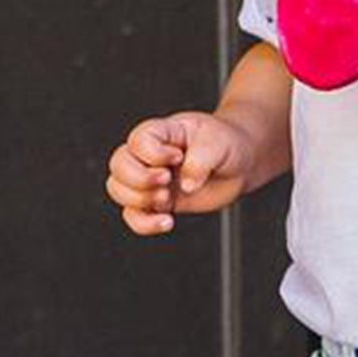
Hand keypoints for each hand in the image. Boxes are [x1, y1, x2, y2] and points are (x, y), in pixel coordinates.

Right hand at [104, 111, 253, 233]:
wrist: (240, 164)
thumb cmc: (226, 143)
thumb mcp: (218, 143)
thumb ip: (201, 160)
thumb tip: (186, 186)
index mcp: (161, 132)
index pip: (138, 140)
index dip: (153, 154)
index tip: (179, 156)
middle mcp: (150, 155)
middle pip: (118, 164)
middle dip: (140, 179)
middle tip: (167, 180)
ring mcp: (151, 179)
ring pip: (118, 190)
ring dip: (139, 200)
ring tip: (167, 198)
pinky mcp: (158, 202)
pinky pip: (133, 216)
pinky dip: (144, 224)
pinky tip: (167, 221)